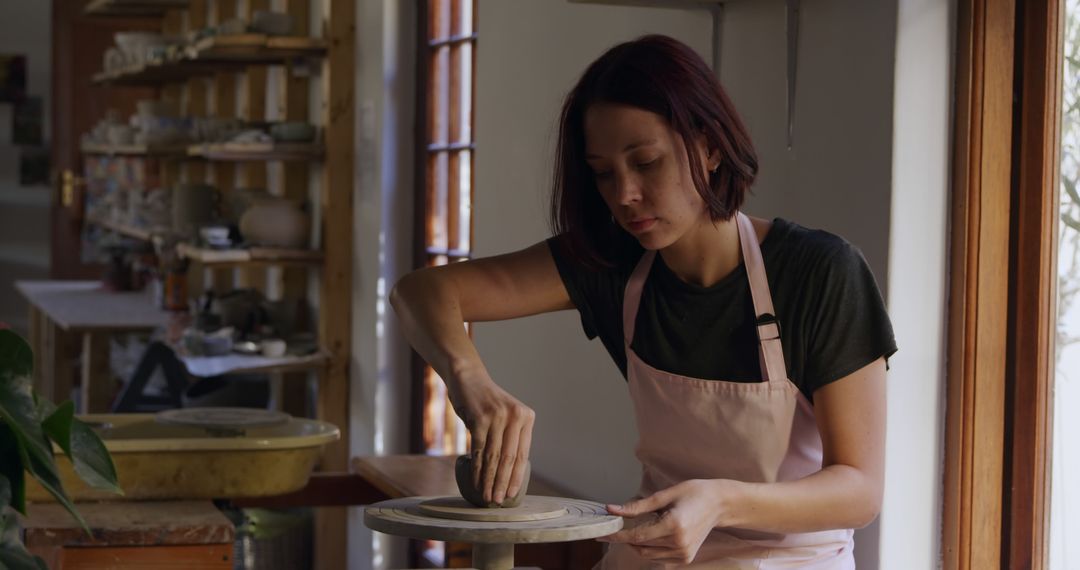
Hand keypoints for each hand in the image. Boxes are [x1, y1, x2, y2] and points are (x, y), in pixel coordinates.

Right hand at [448, 373, 534, 504]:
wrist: (467, 377)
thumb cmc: (485, 402)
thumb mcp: (505, 415)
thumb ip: (510, 437)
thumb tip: (509, 471)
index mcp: (526, 417)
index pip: (523, 454)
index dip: (516, 477)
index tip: (512, 494)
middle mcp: (515, 416)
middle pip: (510, 458)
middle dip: (503, 483)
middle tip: (498, 501)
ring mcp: (498, 417)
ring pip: (494, 457)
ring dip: (490, 481)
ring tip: (487, 497)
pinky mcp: (480, 419)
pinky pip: (479, 451)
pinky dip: (477, 470)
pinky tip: (475, 482)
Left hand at [597, 479, 733, 564]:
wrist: (720, 504)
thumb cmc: (695, 493)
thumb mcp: (665, 495)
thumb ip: (638, 506)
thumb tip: (612, 509)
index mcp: (673, 526)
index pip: (636, 535)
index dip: (616, 536)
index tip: (601, 534)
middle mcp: (679, 543)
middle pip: (640, 546)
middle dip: (625, 538)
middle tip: (617, 525)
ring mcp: (683, 553)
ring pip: (647, 554)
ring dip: (637, 543)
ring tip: (642, 525)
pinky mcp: (686, 558)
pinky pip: (658, 556)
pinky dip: (649, 547)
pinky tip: (654, 533)